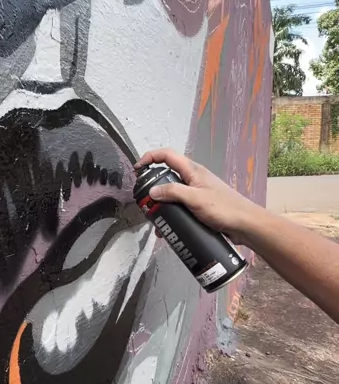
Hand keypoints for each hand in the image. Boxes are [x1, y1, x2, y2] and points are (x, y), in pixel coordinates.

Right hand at [135, 149, 259, 245]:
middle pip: (167, 175)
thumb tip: (152, 191)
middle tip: (144, 201)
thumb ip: (173, 192)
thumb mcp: (195, 199)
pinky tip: (168, 228)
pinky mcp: (199, 206)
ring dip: (162, 205)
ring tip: (155, 219)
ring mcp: (197, 193)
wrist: (245, 224)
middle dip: (153, 187)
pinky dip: (171, 215)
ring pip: (172, 194)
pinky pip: (180, 207)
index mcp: (193, 171)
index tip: (138, 169)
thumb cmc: (224, 208)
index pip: (167, 155)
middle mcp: (193, 179)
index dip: (150, 157)